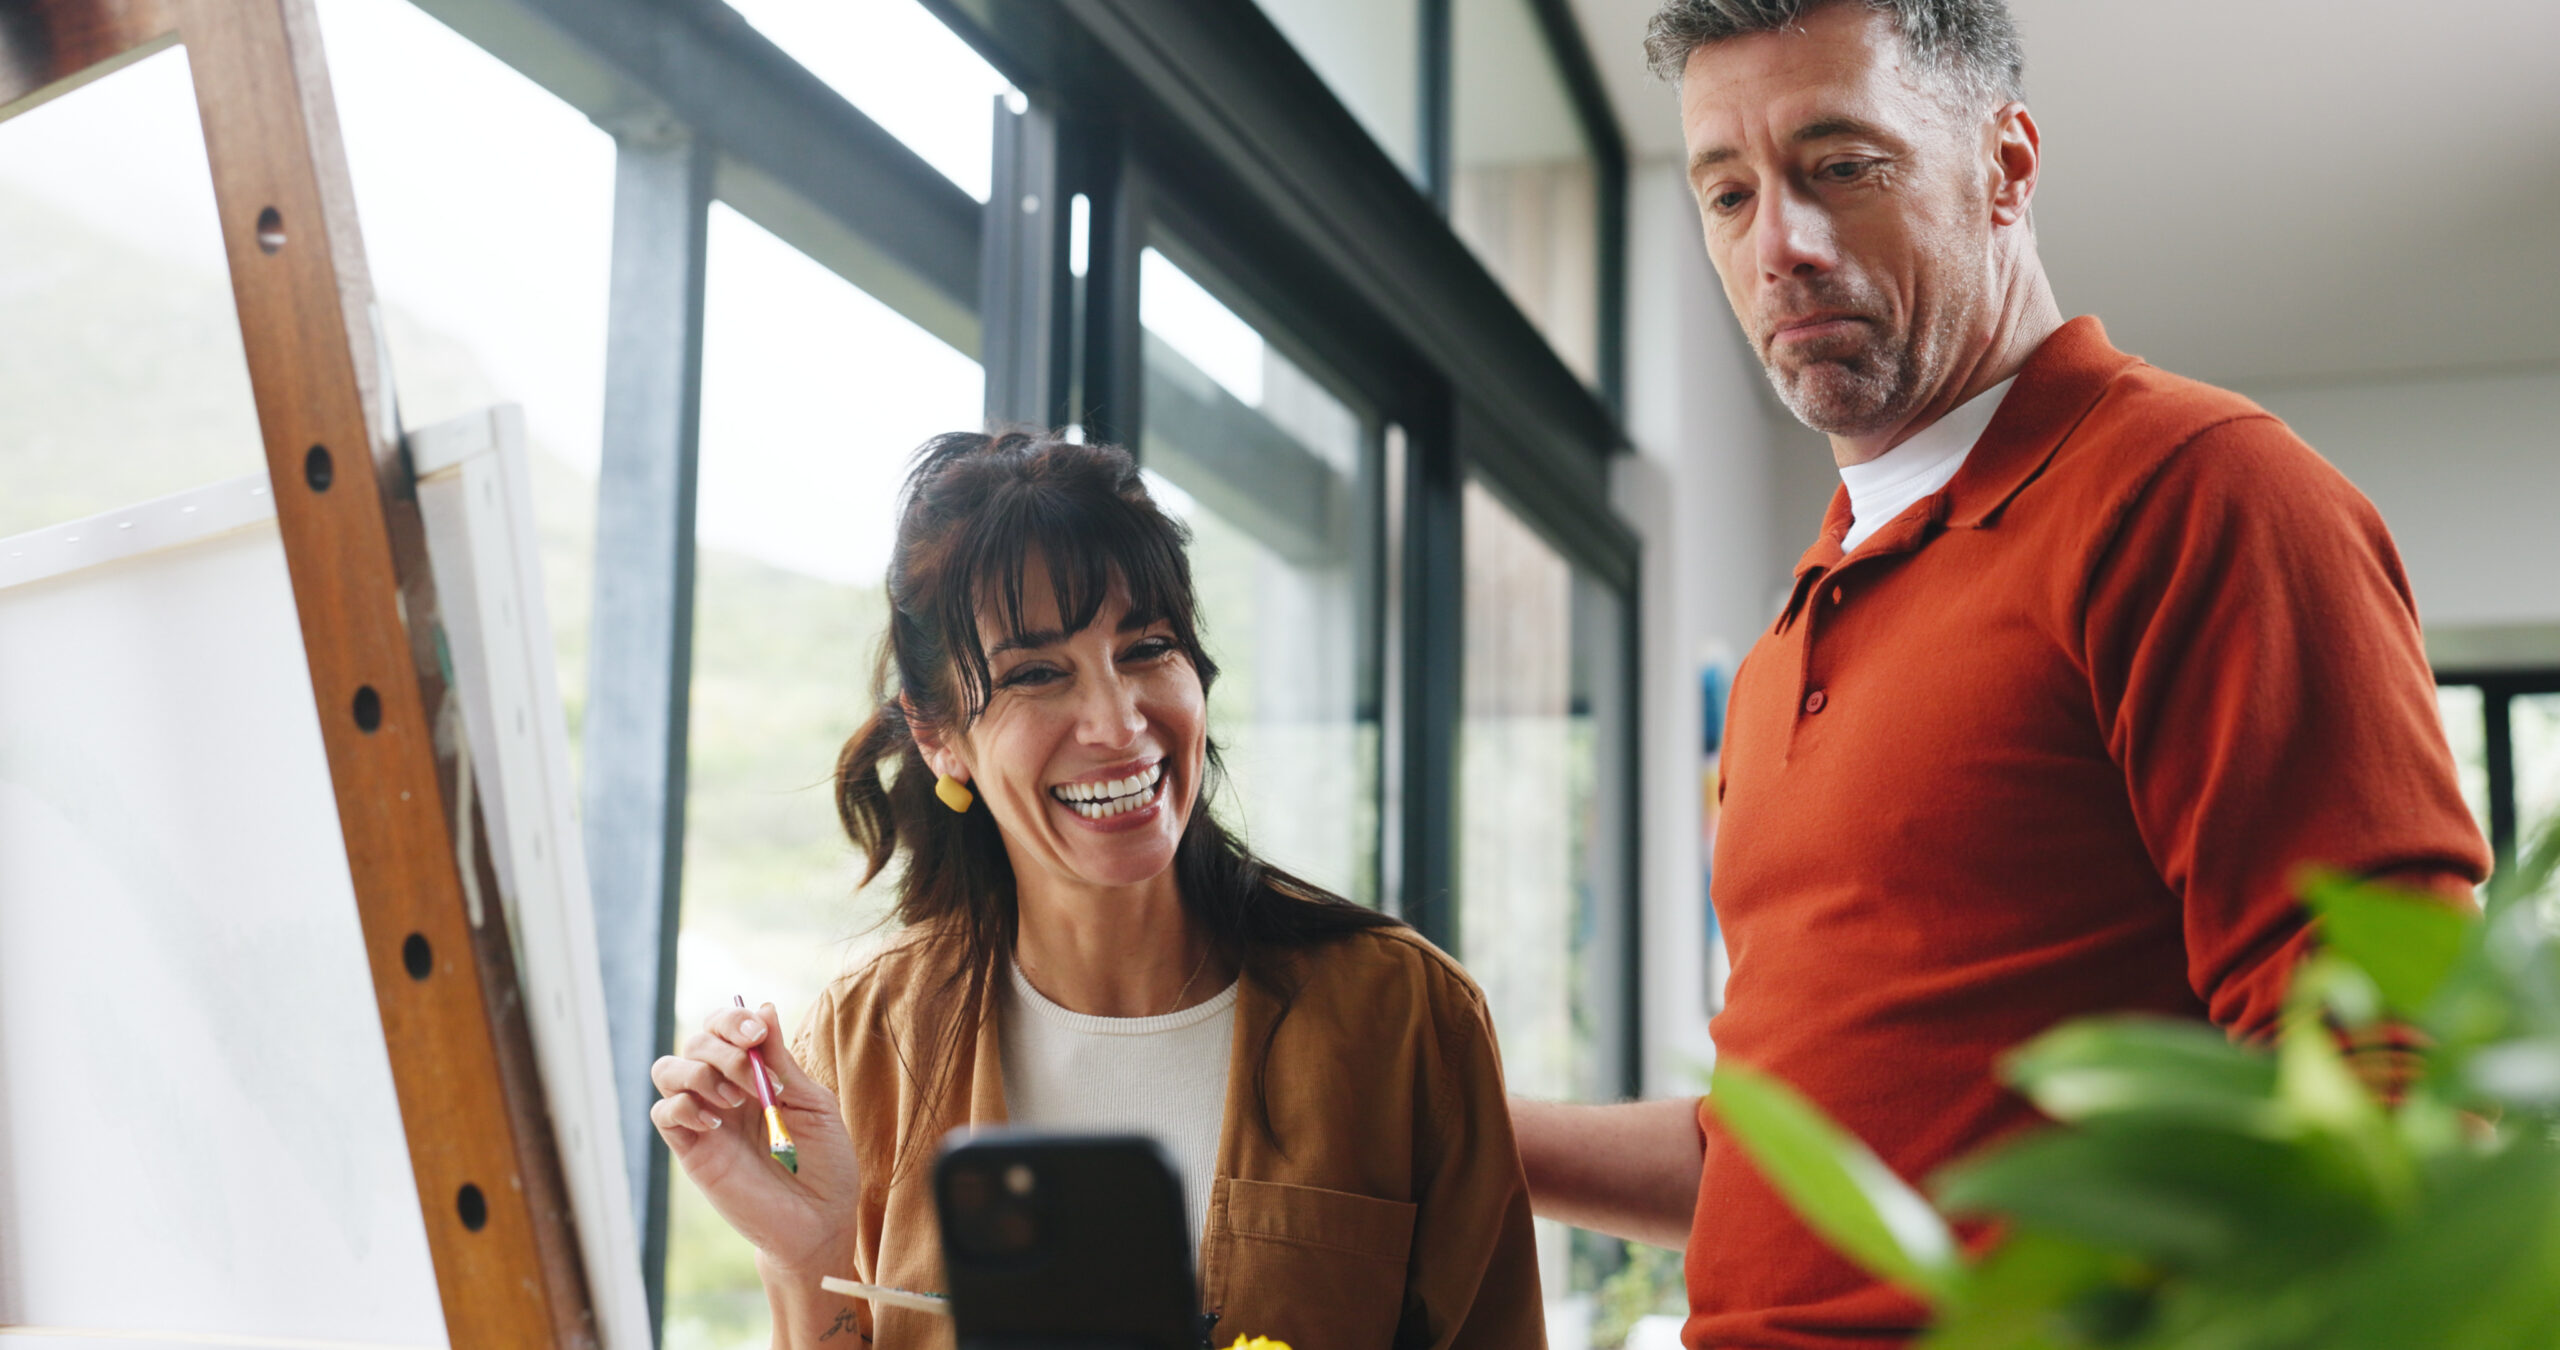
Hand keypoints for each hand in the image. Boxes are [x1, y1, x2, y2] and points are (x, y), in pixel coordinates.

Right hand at [651, 1002, 859, 1272]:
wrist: (817, 1220)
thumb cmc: (823, 1161)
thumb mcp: (813, 1104)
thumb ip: (783, 1062)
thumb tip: (764, 1009)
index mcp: (756, 1072)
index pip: (724, 1026)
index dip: (733, 1019)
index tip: (756, 1035)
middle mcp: (724, 1089)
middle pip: (696, 1041)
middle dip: (723, 1048)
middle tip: (753, 1081)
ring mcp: (705, 1118)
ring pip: (667, 1069)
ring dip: (697, 1072)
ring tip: (734, 1101)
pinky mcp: (692, 1150)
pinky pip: (663, 1113)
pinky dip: (682, 1106)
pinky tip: (716, 1123)